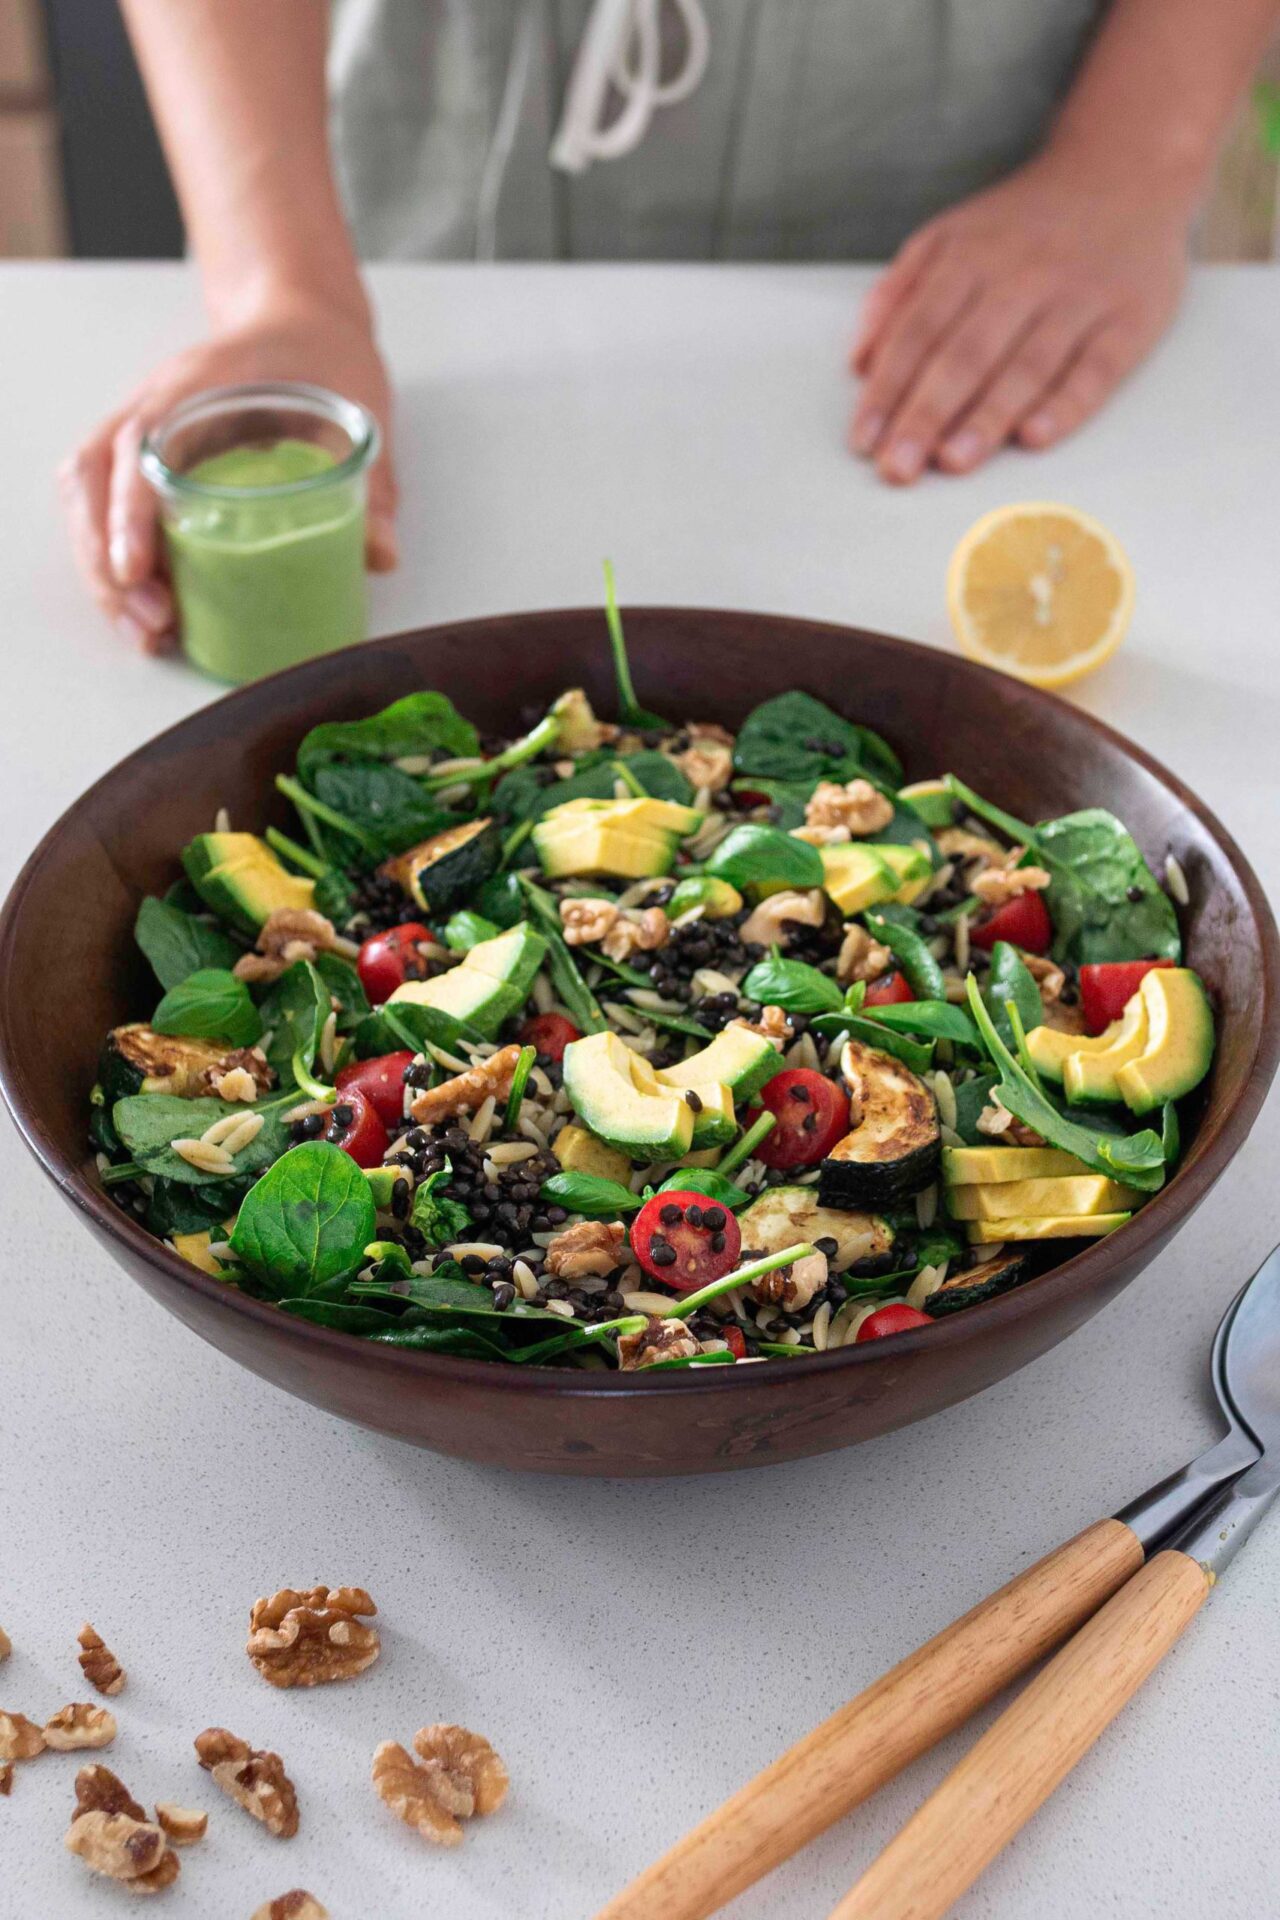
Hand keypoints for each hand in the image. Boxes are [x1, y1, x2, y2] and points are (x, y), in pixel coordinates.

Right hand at [59, 294, 396, 652]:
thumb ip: (373, 486)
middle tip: (153, 625)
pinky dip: (109, 553)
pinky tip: (140, 602)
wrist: (303, 319)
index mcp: (200, 384)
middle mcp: (158, 403)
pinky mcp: (146, 450)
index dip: (130, 512)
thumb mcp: (363, 412)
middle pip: (95, 479)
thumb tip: (381, 556)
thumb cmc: (326, 360)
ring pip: (87, 493)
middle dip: (108, 562)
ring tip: (147, 629)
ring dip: (102, 566)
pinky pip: (102, 499)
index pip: (139, 444)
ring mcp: (144, 424)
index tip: (137, 572)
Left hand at [849, 155, 1189, 483]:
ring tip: (952, 463)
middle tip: (897, 467)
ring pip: (1028, 365)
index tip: (863, 441)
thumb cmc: (1024, 225)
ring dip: (987, 417)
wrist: (1126, 167)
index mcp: (971, 256)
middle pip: (967, 353)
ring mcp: (1079, 297)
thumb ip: (898, 294)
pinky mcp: (1129, 319)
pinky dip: (1066, 405)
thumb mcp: (951, 236)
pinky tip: (1034, 438)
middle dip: (926, 414)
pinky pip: (1096, 368)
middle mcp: (1024, 275)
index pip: (918, 331)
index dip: (887, 389)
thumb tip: (859, 364)